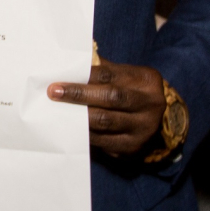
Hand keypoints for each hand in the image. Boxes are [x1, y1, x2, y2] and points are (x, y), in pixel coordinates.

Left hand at [49, 59, 166, 156]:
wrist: (156, 122)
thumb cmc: (129, 92)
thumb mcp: (124, 76)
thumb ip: (100, 70)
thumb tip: (67, 64)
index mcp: (146, 80)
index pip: (109, 75)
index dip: (83, 76)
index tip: (59, 80)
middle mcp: (150, 103)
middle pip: (111, 98)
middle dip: (79, 95)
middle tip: (53, 93)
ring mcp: (143, 127)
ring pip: (105, 121)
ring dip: (78, 116)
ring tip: (56, 111)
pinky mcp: (132, 146)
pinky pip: (102, 141)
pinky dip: (83, 133)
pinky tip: (68, 127)